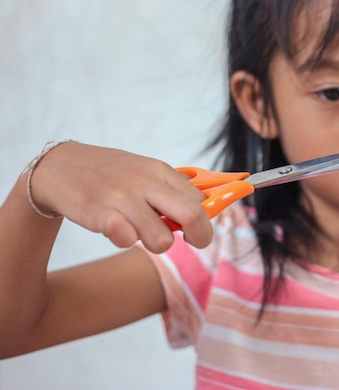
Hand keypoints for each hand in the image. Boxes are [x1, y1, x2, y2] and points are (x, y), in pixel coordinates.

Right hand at [30, 142, 212, 251]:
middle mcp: (146, 183)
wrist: (61, 167)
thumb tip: (204, 210)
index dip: (206, 220)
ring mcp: (123, 198)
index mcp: (160, 171)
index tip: (200, 229)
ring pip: (161, 240)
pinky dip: (125, 241)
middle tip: (193, 242)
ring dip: (155, 243)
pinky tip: (117, 229)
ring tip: (141, 231)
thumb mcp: (146, 172)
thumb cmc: (111, 174)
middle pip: (192, 215)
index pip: (201, 199)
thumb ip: (172, 190)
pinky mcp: (100, 214)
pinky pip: (127, 241)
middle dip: (201, 236)